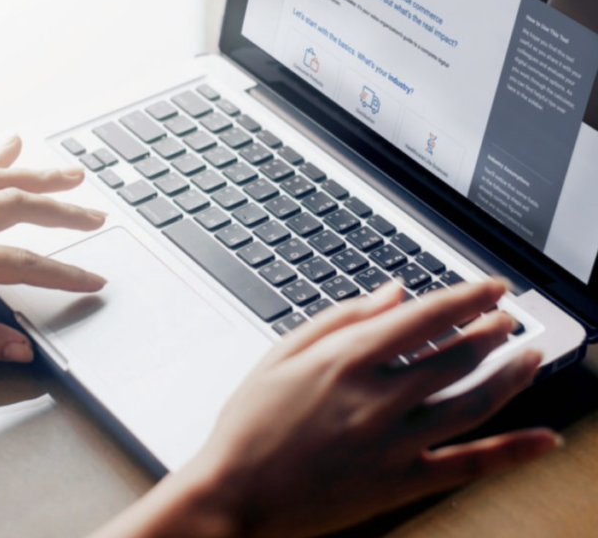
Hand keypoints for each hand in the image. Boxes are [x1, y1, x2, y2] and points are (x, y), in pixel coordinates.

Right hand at [98, 281, 556, 537]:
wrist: (235, 490)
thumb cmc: (251, 420)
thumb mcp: (284, 352)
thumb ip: (342, 317)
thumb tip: (392, 292)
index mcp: (348, 360)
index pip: (426, 318)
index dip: (468, 298)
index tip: (492, 288)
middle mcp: (378, 398)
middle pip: (455, 356)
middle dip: (491, 331)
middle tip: (508, 317)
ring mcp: (393, 443)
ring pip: (471, 403)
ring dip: (509, 376)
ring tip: (532, 356)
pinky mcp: (399, 483)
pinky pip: (468, 465)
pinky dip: (512, 452)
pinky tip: (543, 439)